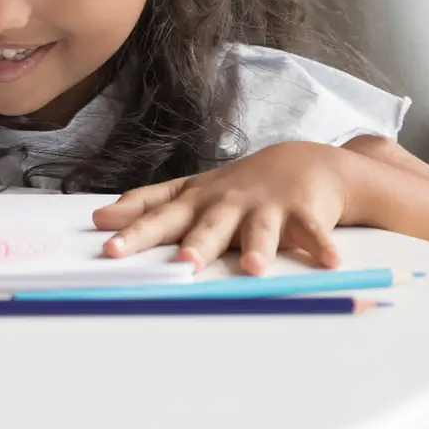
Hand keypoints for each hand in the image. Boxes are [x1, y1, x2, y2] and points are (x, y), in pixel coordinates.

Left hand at [93, 141, 364, 272]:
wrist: (300, 162)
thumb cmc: (235, 187)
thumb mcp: (188, 192)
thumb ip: (147, 206)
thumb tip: (100, 219)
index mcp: (196, 202)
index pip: (160, 216)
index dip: (136, 231)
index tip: (110, 248)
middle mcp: (227, 203)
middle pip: (207, 226)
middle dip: (194, 244)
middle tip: (182, 263)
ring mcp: (265, 205)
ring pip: (260, 229)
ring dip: (257, 246)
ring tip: (253, 267)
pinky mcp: (303, 211)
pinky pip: (313, 231)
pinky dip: (321, 245)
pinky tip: (329, 262)